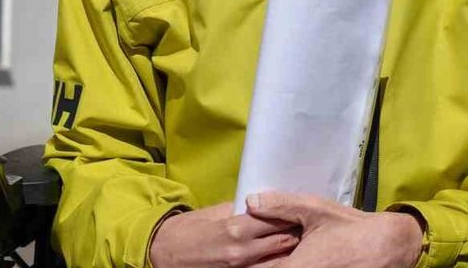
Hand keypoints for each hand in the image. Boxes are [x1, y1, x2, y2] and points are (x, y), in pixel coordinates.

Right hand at [149, 202, 299, 267]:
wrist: (162, 253)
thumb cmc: (186, 229)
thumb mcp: (213, 212)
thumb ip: (238, 210)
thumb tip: (260, 206)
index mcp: (236, 228)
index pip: (275, 219)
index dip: (290, 213)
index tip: (300, 208)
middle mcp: (242, 250)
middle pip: (282, 241)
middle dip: (294, 232)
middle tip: (306, 223)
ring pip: (276, 259)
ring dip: (286, 249)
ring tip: (297, 239)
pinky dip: (271, 261)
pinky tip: (276, 254)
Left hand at [245, 192, 423, 267]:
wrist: (387, 247)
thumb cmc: (349, 228)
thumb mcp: (315, 210)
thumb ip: (281, 206)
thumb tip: (251, 202)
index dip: (243, 261)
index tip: (235, 253)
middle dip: (258, 261)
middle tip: (245, 254)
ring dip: (273, 263)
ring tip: (266, 254)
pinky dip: (289, 265)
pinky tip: (291, 256)